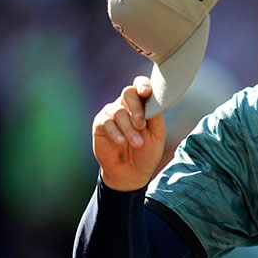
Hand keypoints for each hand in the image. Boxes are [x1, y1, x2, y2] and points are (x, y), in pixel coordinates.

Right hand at [92, 76, 165, 190]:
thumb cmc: (147, 151)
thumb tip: (153, 99)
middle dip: (136, 109)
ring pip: (118, 111)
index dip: (142, 85)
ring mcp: (112, 114)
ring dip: (128, 128)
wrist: (132, 172)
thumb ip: (156, 116)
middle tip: (141, 125)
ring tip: (137, 143)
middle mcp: (126, 106)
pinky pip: (106, 122)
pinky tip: (120, 142)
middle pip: (128, 93)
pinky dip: (115, 132)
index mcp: (143, 105)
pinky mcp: (100, 125)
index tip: (146, 92)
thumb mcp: (157, 134)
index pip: (140, 85)